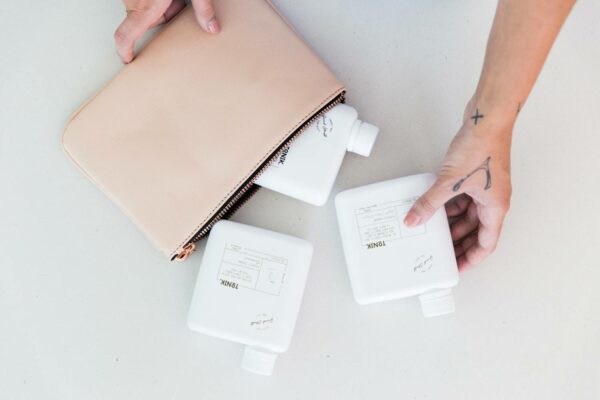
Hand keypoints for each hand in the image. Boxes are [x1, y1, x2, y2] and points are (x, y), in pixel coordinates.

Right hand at [115, 0, 219, 62]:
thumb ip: (203, 8)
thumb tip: (212, 28)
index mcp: (144, 6)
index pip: (124, 35)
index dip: (124, 50)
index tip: (128, 58)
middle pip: (142, 19)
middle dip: (160, 16)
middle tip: (178, 4)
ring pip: (142, 5)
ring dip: (157, 3)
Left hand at [404, 101, 513, 270]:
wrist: (487, 118)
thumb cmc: (482, 146)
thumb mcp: (451, 182)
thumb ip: (430, 203)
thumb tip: (415, 218)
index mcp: (496, 208)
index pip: (486, 243)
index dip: (471, 258)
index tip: (458, 268)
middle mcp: (493, 200)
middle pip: (476, 231)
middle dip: (459, 244)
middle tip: (442, 254)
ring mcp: (485, 187)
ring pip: (467, 215)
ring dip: (452, 224)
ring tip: (433, 233)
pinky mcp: (475, 175)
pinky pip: (461, 198)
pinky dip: (449, 205)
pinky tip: (434, 208)